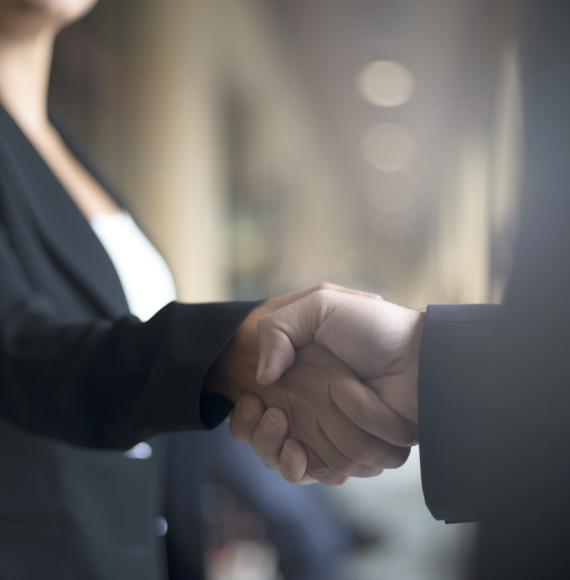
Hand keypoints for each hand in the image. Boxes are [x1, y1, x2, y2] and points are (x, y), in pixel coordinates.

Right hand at [231, 283, 423, 481]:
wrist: (419, 361)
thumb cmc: (372, 328)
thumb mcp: (321, 303)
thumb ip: (278, 328)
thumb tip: (262, 377)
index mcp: (297, 373)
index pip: (254, 403)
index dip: (244, 412)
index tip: (249, 402)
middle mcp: (307, 404)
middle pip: (261, 436)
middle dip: (255, 433)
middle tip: (271, 414)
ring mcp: (325, 431)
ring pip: (280, 457)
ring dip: (272, 449)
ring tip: (281, 427)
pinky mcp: (345, 454)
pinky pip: (311, 471)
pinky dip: (299, 467)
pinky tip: (296, 450)